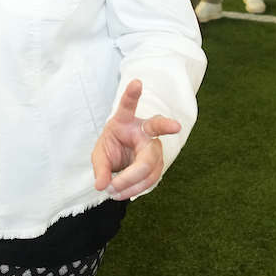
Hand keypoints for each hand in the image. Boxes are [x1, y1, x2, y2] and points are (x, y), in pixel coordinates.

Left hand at [91, 80, 180, 200]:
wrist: (122, 157)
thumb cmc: (112, 148)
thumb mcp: (99, 155)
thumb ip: (100, 168)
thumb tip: (102, 185)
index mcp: (124, 121)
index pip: (128, 106)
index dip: (132, 94)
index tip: (136, 82)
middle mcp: (143, 130)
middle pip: (156, 127)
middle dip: (166, 125)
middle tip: (176, 125)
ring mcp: (154, 145)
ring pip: (149, 164)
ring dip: (131, 182)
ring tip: (112, 192)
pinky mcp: (158, 162)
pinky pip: (151, 178)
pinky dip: (135, 189)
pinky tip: (123, 193)